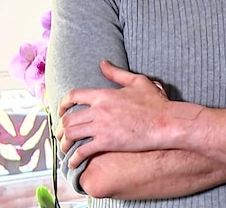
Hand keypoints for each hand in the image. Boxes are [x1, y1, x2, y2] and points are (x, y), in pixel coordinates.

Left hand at [55, 60, 172, 166]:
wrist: (165, 122)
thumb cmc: (154, 102)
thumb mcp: (136, 81)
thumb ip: (116, 73)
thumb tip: (103, 63)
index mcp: (103, 94)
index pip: (74, 96)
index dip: (62, 104)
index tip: (60, 111)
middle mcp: (98, 110)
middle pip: (69, 118)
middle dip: (61, 128)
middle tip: (62, 134)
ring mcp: (101, 127)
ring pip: (72, 134)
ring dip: (64, 142)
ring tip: (65, 148)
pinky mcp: (107, 142)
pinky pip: (83, 151)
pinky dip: (74, 158)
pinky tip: (73, 163)